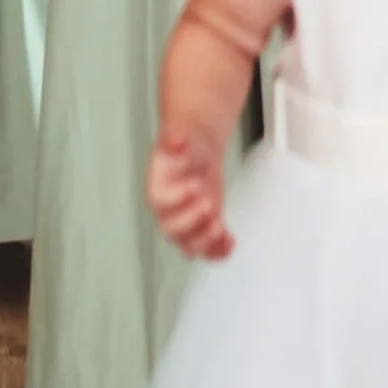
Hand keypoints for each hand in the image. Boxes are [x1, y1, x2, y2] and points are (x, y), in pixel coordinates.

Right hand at [146, 125, 231, 261]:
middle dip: (194, 221)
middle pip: (173, 230)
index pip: (161, 202)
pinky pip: (206, 251)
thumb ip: (176, 139)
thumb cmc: (185, 148)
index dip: (178, 198)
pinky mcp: (201, 230)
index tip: (195, 185)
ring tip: (220, 227)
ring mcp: (185, 224)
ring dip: (206, 241)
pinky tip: (229, 242)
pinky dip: (218, 251)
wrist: (195, 153)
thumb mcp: (179, 136)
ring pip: (188, 246)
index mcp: (157, 189)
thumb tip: (176, 139)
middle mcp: (167, 212)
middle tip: (209, 204)